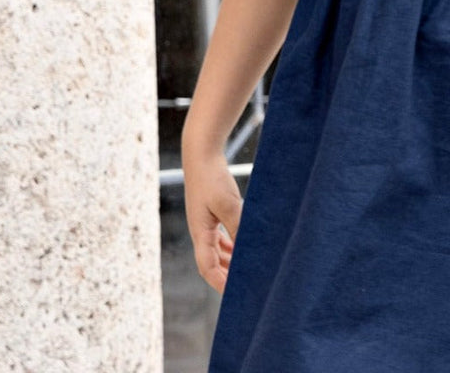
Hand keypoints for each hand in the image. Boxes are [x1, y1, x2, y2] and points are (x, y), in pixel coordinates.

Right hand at [183, 151, 242, 291]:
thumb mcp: (228, 203)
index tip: (235, 294)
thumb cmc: (212, 178)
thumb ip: (238, 225)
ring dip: (230, 262)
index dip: (220, 283)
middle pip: (212, 263)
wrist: (202, 155)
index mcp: (200, 233)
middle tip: (246, 286)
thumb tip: (249, 247)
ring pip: (217, 251)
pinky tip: (244, 246)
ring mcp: (205, 223)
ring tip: (248, 270)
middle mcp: (200, 232)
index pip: (207, 267)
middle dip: (227, 276)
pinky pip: (221, 237)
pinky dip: (231, 246)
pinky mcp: (211, 214)